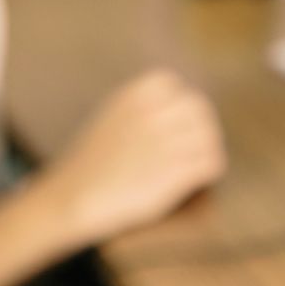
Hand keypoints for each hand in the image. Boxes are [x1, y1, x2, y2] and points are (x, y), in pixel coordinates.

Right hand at [36, 69, 226, 248]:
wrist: (72, 197)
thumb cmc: (91, 162)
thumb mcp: (113, 116)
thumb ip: (142, 106)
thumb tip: (178, 104)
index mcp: (136, 94)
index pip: (177, 88)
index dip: (181, 107)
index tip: (177, 124)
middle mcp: (154, 114)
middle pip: (199, 110)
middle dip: (198, 127)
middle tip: (191, 147)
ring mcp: (166, 142)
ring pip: (210, 136)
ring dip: (206, 149)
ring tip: (194, 163)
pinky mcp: (174, 173)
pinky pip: (212, 163)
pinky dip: (208, 170)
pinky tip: (194, 179)